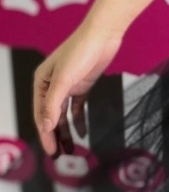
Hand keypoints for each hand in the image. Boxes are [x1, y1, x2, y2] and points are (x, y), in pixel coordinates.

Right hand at [33, 27, 122, 157]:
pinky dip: (78, 120)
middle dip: (54, 137)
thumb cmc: (80, 51)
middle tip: (59, 156)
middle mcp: (52, 85)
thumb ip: (53, 104)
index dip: (46, 135)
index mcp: (41, 82)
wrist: (103, 34)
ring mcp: (68, 85)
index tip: (52, 152)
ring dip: (66, 131)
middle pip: (51, 117)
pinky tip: (82, 133)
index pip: (41, 115)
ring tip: (71, 149)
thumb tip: (46, 126)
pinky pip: (77, 107)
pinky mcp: (82, 85)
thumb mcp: (64, 79)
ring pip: (64, 114)